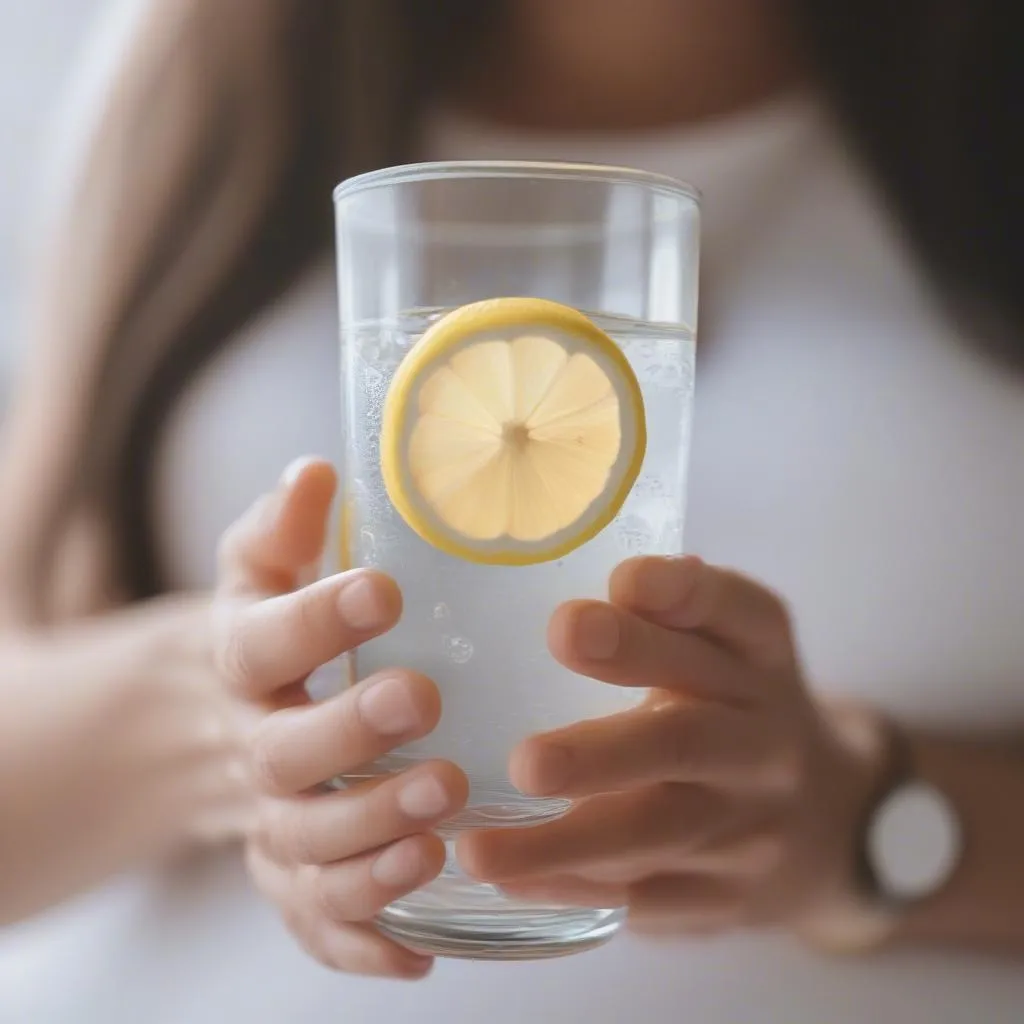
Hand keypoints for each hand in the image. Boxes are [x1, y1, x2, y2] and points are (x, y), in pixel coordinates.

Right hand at [218, 458, 468, 978]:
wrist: (203, 726)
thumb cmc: (259, 632)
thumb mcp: (257, 571)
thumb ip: (284, 527)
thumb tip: (315, 468)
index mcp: (240, 660)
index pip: (263, 641)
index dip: (317, 620)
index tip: (384, 591)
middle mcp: (249, 747)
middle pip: (284, 757)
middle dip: (350, 736)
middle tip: (423, 705)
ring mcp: (267, 821)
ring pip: (303, 848)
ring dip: (367, 845)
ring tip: (438, 827)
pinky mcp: (289, 875)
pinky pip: (312, 921)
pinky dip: (359, 943)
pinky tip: (419, 954)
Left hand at [458, 556, 880, 936]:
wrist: (823, 822)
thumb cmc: (734, 708)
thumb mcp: (725, 647)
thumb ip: (671, 611)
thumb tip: (602, 584)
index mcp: (761, 656)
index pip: (735, 615)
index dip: (683, 599)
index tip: (623, 582)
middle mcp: (764, 739)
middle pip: (685, 740)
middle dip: (601, 751)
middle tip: (526, 761)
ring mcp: (750, 824)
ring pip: (658, 833)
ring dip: (566, 844)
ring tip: (480, 850)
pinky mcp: (727, 893)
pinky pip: (649, 895)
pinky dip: (575, 889)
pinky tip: (512, 881)